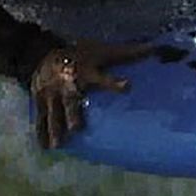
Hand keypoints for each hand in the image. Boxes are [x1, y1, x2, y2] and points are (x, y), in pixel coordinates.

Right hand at [31, 40, 152, 148]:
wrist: (44, 54)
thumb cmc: (82, 55)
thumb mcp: (103, 51)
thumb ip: (128, 53)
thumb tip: (154, 48)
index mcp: (88, 71)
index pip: (103, 77)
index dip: (114, 82)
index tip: (128, 85)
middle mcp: (69, 84)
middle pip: (71, 100)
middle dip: (73, 114)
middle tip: (76, 128)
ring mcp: (53, 93)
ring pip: (54, 112)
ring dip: (55, 129)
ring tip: (58, 145)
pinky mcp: (41, 100)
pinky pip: (41, 117)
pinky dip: (41, 132)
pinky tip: (44, 147)